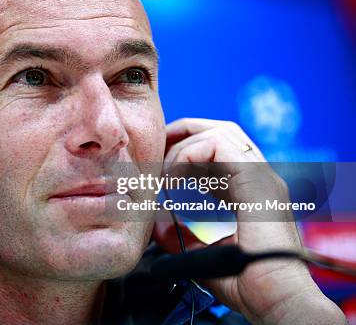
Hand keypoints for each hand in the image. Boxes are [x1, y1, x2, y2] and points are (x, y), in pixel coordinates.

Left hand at [154, 118, 345, 324]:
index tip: (159, 165)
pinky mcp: (257, 178)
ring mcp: (262, 175)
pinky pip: (217, 145)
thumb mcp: (203, 255)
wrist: (274, 298)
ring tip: (164, 172)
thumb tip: (157, 226)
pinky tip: (173, 178)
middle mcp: (258, 178)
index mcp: (250, 192)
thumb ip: (181, 238)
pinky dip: (188, 155)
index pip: (218, 152)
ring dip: (184, 145)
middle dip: (184, 133)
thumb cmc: (247, 283)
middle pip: (221, 131)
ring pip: (220, 132)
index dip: (186, 150)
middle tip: (155, 149)